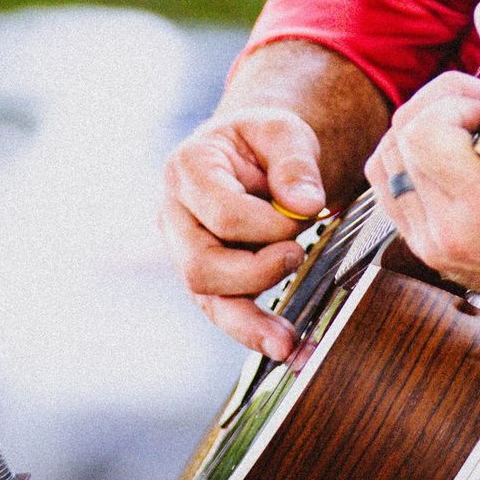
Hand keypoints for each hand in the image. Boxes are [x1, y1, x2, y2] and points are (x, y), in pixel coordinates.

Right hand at [161, 103, 327, 357]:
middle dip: (255, 271)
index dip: (267, 224)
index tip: (306, 213)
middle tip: (297, 253)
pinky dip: (256, 333)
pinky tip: (289, 349)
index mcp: (188, 168)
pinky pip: (224, 312)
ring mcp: (185, 250)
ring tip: (289, 342)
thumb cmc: (265, 140)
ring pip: (207, 299)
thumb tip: (306, 204)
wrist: (254, 152)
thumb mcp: (284, 130)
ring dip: (250, 322)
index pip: (221, 213)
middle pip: (201, 265)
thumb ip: (295, 162)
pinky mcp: (207, 277)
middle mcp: (174, 215)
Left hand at [364, 71, 479, 308]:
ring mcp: (435, 250)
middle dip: (438, 107)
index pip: (422, 135)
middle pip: (396, 142)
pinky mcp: (433, 254)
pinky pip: (393, 194)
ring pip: (384, 166)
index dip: (453, 102)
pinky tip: (456, 152)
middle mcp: (447, 238)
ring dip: (420, 132)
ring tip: (469, 128)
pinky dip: (413, 162)